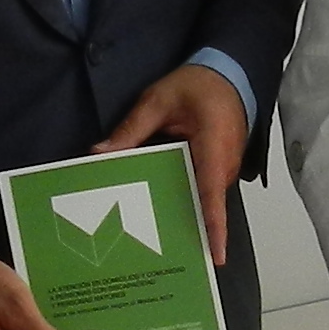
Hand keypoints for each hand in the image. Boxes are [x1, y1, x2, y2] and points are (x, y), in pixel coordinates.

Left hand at [91, 61, 250, 262]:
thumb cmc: (199, 85)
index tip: (215, 256)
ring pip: (197, 199)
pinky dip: (178, 198)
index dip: (213, 226)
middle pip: (200, 204)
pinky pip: (197, 190)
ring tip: (144, 235)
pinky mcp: (215, 171)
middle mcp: (222, 166)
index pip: (212, 194)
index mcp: (213, 147)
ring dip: (176, 213)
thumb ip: (130, 129)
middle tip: (146, 249)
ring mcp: (222, 171)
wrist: (229, 73)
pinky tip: (154, 206)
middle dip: (179, 227)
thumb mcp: (158, 100)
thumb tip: (99, 153)